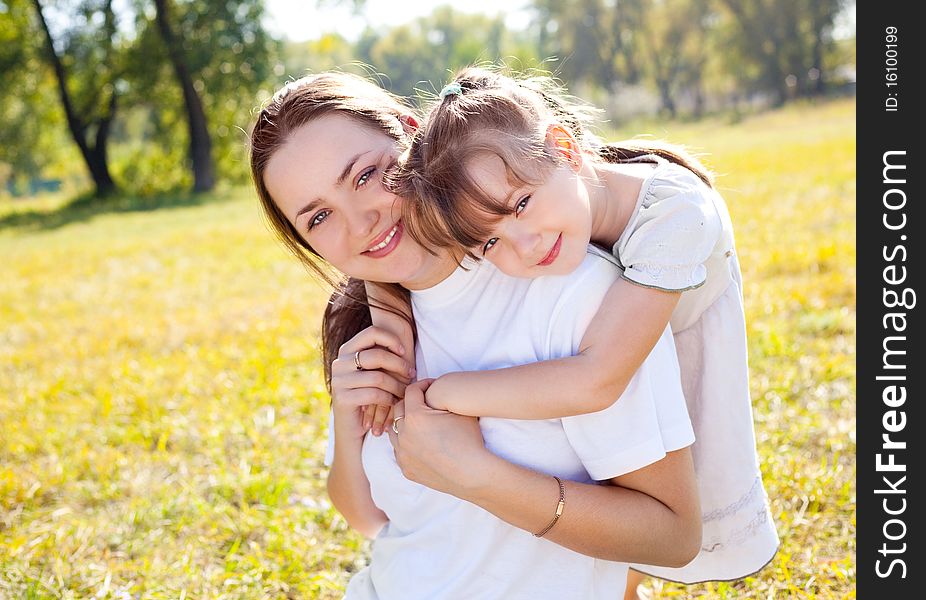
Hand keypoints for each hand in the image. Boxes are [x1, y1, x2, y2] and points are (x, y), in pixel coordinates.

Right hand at [331, 325, 414, 438]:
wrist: (351, 428)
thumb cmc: (369, 395)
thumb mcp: (374, 372)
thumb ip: (382, 356)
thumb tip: (405, 343)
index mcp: (347, 351)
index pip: (372, 333)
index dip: (391, 340)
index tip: (405, 352)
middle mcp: (340, 363)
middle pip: (377, 355)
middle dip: (399, 365)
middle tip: (411, 374)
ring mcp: (339, 381)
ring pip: (378, 377)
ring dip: (396, 385)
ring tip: (404, 392)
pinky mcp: (342, 399)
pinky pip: (373, 394)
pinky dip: (389, 399)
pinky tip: (394, 402)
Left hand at [388, 379, 488, 495]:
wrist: (473, 473)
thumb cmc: (469, 439)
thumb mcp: (458, 410)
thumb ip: (442, 396)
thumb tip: (435, 387)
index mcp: (415, 416)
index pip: (412, 391)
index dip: (423, 384)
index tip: (431, 386)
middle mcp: (404, 434)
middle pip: (399, 409)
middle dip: (411, 403)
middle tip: (424, 402)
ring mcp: (403, 453)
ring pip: (394, 430)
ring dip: (405, 423)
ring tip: (420, 422)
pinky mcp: (406, 468)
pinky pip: (400, 450)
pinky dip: (407, 443)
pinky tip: (420, 442)